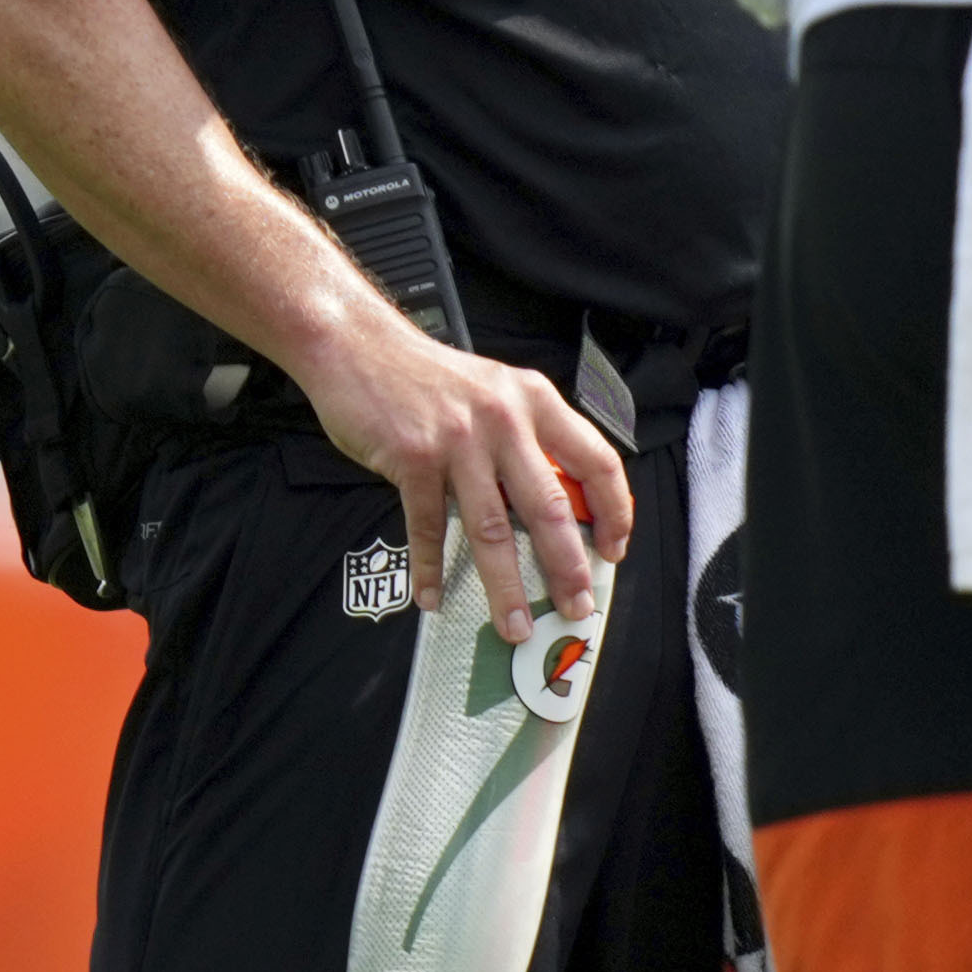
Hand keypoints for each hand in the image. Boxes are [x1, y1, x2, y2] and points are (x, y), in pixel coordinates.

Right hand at [298, 315, 629, 636]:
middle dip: (567, 567)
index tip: (614, 549)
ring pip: (493, 529)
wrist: (357, 347)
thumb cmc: (429, 377)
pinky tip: (434, 597)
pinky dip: (431, 567)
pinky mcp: (412, 459)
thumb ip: (529, 440)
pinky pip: (427, 526)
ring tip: (516, 624)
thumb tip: (559, 509)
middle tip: (577, 606)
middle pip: (549, 508)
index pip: (597, 462)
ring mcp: (458, 441)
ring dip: (506, 585)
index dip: (614, 511)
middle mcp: (504, 420)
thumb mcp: (498, 393)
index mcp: (537, 402)